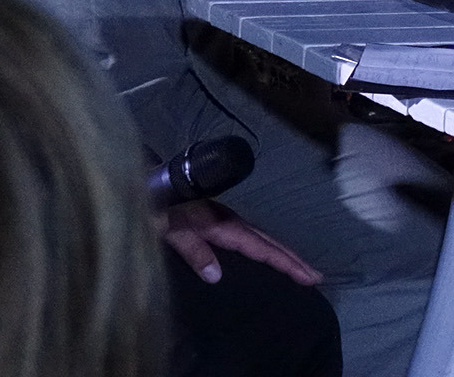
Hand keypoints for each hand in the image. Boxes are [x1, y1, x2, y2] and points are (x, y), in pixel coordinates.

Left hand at [162, 199, 322, 286]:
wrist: (137, 178)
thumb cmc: (150, 203)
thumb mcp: (166, 227)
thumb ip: (192, 249)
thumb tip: (217, 276)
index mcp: (218, 222)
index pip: (259, 246)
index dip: (285, 261)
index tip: (309, 275)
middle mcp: (224, 218)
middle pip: (265, 241)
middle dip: (291, 258)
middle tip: (316, 275)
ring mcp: (219, 216)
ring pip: (257, 237)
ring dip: (279, 252)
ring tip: (299, 267)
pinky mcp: (211, 217)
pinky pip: (246, 236)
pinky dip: (262, 246)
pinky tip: (263, 253)